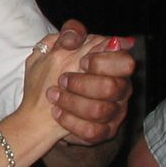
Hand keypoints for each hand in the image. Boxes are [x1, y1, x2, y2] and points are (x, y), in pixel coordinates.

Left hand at [43, 19, 135, 145]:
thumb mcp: (55, 50)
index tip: (80, 62)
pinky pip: (92, 131)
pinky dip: (70, 122)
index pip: (125, 62)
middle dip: (82, 83)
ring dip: (72, 102)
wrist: (41, 111)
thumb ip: (69, 34)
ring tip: (54, 96)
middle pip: (112, 87)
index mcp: (114, 66)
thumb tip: (75, 36)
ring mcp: (114, 113)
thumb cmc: (53, 76)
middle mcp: (120, 89)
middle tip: (61, 80)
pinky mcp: (104, 132)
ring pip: (100, 110)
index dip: (101, 62)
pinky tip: (57, 113)